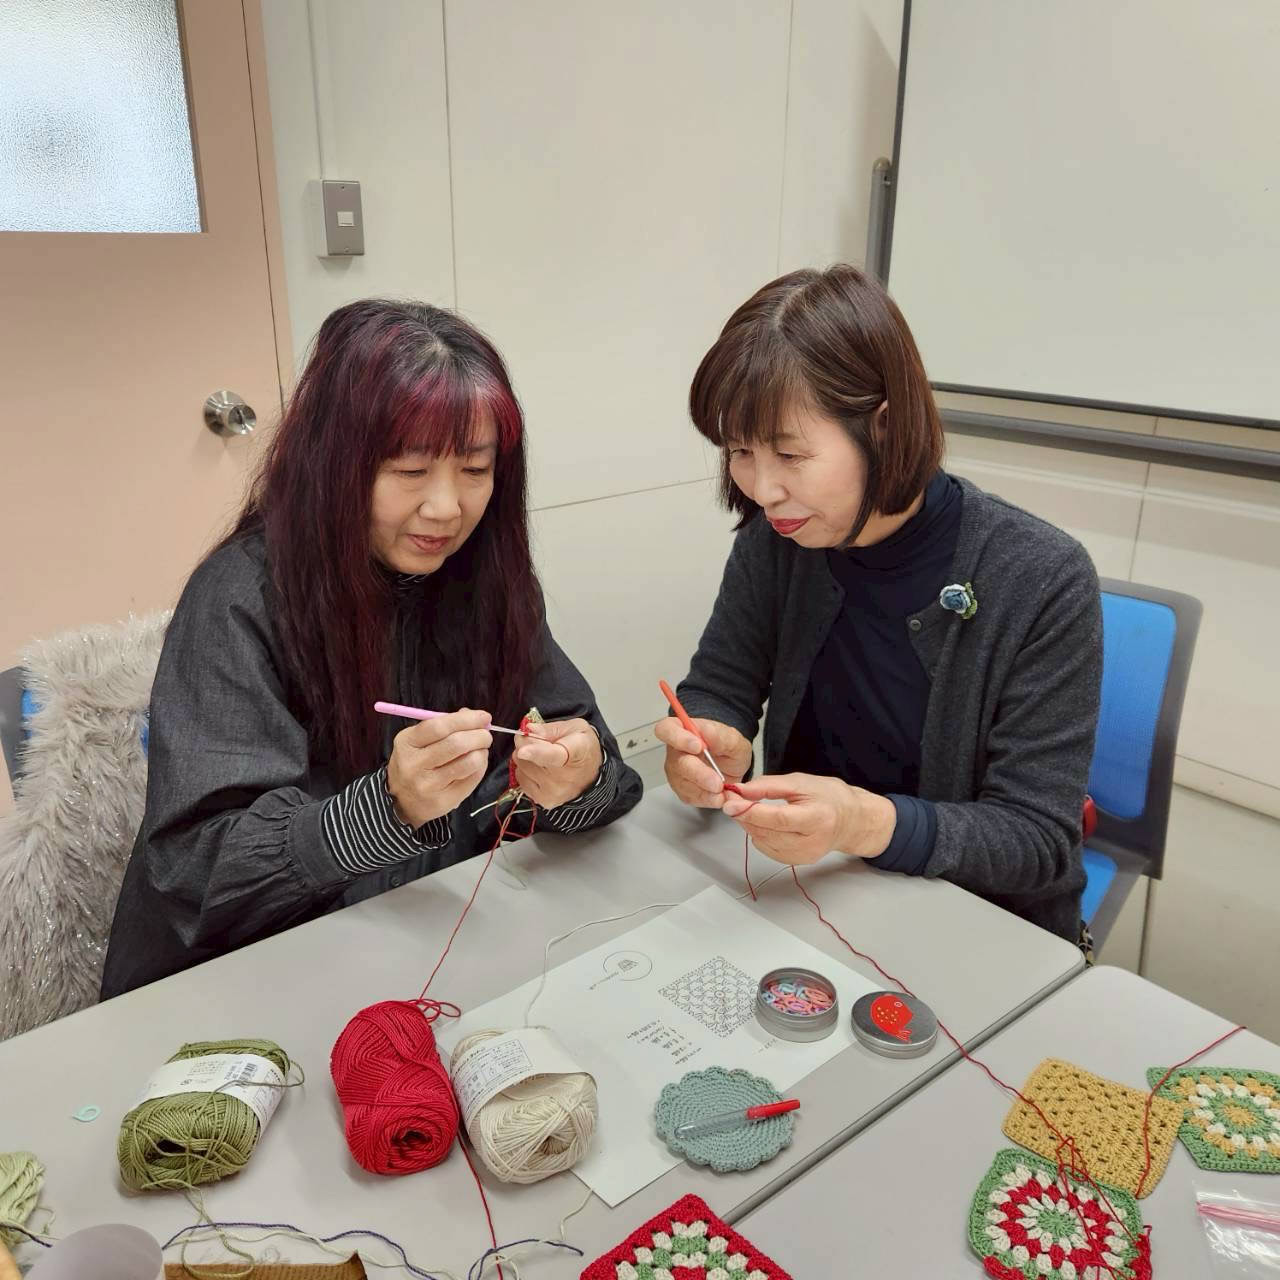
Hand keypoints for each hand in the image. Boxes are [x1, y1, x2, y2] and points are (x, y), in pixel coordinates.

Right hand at [386, 708, 492, 827]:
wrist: (401, 799)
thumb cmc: (415, 762)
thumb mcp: (418, 739)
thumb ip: (444, 725)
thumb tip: (473, 715)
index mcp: (407, 743)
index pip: (439, 726)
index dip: (466, 720)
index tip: (484, 717)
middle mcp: (415, 765)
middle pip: (456, 744)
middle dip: (479, 735)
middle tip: (486, 734)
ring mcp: (429, 785)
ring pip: (468, 763)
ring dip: (482, 752)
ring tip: (481, 749)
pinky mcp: (443, 800)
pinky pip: (472, 779)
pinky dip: (480, 767)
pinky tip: (476, 763)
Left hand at [512, 718, 603, 807]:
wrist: (594, 775)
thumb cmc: (585, 749)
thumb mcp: (575, 728)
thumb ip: (551, 729)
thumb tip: (530, 730)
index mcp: (576, 752)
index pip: (553, 755)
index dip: (535, 752)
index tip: (522, 750)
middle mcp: (565, 777)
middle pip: (528, 757)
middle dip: (526, 744)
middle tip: (539, 742)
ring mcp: (554, 791)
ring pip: (521, 766)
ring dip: (526, 758)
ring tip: (543, 757)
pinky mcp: (545, 801)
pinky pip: (521, 779)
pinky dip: (526, 771)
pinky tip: (540, 770)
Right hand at [655, 716, 751, 808]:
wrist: (733, 765)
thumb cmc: (727, 746)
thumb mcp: (731, 737)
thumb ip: (719, 735)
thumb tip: (706, 732)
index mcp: (682, 730)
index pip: (666, 729)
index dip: (677, 737)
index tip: (698, 746)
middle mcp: (676, 751)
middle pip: (677, 762)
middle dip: (698, 774)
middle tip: (716, 781)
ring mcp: (677, 772)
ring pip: (683, 783)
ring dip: (704, 790)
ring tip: (722, 791)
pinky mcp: (683, 790)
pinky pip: (691, 797)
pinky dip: (707, 799)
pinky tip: (718, 796)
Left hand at [720, 773, 896, 864]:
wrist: (851, 820)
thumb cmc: (829, 797)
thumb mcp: (800, 782)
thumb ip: (768, 786)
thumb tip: (740, 790)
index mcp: (818, 819)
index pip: (778, 819)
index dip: (751, 812)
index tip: (730, 802)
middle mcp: (812, 843)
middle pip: (768, 832)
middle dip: (744, 816)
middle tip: (732, 798)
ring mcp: (804, 856)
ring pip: (763, 842)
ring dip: (749, 825)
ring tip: (747, 807)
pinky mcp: (797, 862)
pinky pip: (767, 849)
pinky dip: (758, 834)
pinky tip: (761, 822)